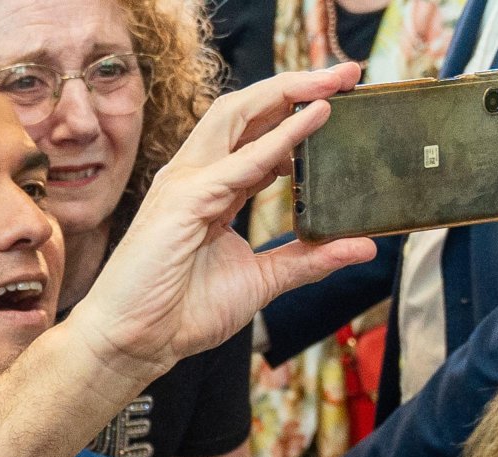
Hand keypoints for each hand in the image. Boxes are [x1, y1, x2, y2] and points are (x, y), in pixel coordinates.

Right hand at [66, 64, 375, 380]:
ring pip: (234, 117)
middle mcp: (195, 178)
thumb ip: (307, 259)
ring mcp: (184, 186)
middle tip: (345, 73)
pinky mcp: (182, 202)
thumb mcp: (261, 281)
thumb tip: (362, 247)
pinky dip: (278, 139)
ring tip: (333, 82)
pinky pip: (238, 162)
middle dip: (294, 85)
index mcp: (210, 192)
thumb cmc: (180, 313)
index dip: (294, 113)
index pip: (253, 135)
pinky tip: (312, 122)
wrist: (135, 343)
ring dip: (287, 94)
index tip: (341, 102)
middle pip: (243, 111)